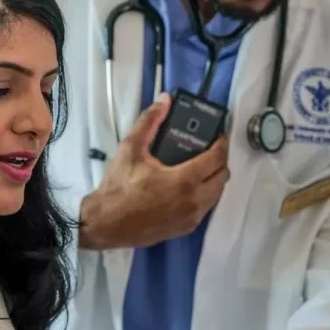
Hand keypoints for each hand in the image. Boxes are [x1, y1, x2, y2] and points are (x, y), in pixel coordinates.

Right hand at [79, 94, 228, 249]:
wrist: (106, 224)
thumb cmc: (118, 189)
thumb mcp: (130, 150)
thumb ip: (149, 122)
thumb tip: (164, 102)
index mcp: (183, 181)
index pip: (217, 158)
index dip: (221, 143)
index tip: (218, 136)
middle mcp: (192, 201)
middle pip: (222, 176)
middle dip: (220, 160)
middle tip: (210, 150)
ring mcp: (191, 217)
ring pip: (217, 194)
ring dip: (214, 179)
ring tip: (201, 166)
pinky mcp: (185, 228)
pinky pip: (206, 209)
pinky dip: (205, 195)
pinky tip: (191, 187)